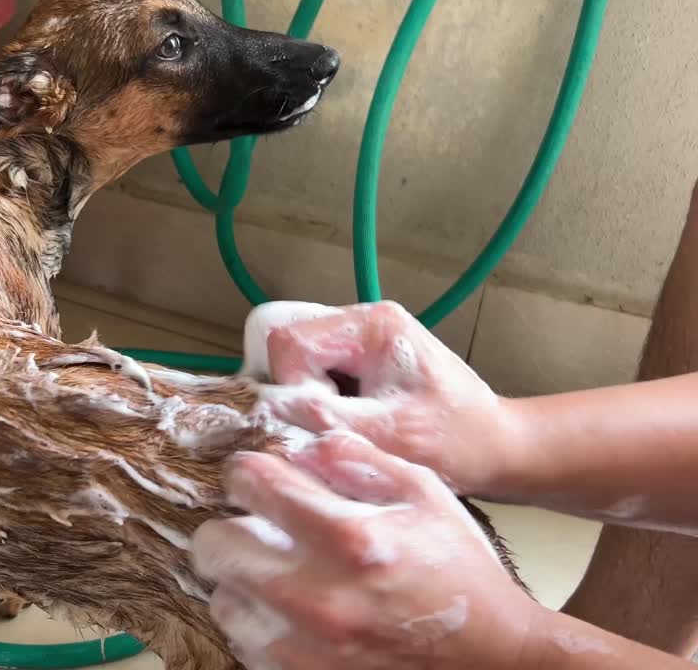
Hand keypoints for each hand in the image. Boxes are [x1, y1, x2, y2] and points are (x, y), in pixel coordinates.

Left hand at [193, 432, 539, 669]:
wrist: (491, 658)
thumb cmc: (459, 573)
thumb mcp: (424, 492)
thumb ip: (357, 458)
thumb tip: (300, 442)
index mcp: (349, 537)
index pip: (250, 484)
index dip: (249, 473)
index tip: (257, 478)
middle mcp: (317, 596)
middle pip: (215, 544)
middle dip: (233, 526)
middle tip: (258, 527)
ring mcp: (303, 646)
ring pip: (222, 597)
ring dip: (242, 579)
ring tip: (278, 572)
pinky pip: (243, 640)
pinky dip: (258, 621)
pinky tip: (291, 610)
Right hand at [253, 300, 524, 496]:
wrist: (498, 449)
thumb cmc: (458, 442)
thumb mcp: (390, 436)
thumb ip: (327, 420)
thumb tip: (270, 414)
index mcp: (373, 324)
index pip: (289, 342)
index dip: (292, 387)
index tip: (325, 420)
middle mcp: (364, 319)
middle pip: (287, 346)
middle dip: (297, 391)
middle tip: (336, 423)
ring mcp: (361, 336)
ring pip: (295, 361)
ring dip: (309, 399)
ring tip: (350, 425)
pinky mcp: (361, 358)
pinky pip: (313, 374)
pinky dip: (321, 402)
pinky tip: (354, 423)